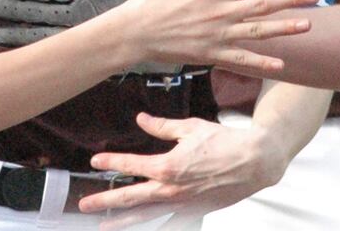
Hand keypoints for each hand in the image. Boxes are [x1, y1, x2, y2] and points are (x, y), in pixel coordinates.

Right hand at [0, 0, 167, 48]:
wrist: (175, 21)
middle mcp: (82, 12)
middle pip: (41, 11)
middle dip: (18, 10)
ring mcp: (85, 29)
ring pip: (45, 29)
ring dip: (21, 30)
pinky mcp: (91, 44)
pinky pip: (60, 47)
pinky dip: (39, 48)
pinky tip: (20, 51)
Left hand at [78, 112, 285, 223]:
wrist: (255, 161)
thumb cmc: (225, 142)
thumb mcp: (190, 128)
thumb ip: (162, 127)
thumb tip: (142, 119)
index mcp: (168, 166)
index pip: (131, 165)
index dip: (110, 162)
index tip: (95, 161)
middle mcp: (171, 190)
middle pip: (130, 198)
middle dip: (104, 201)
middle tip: (84, 205)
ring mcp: (182, 204)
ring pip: (146, 216)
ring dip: (123, 221)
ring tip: (104, 226)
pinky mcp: (194, 211)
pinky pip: (169, 223)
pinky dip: (154, 226)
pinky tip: (143, 228)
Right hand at [110, 0, 313, 75]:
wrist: (135, 33)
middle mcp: (221, 12)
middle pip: (264, 5)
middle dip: (292, 0)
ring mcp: (219, 35)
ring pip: (259, 32)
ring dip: (285, 29)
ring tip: (308, 25)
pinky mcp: (212, 54)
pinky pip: (242, 60)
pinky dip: (262, 62)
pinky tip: (281, 65)